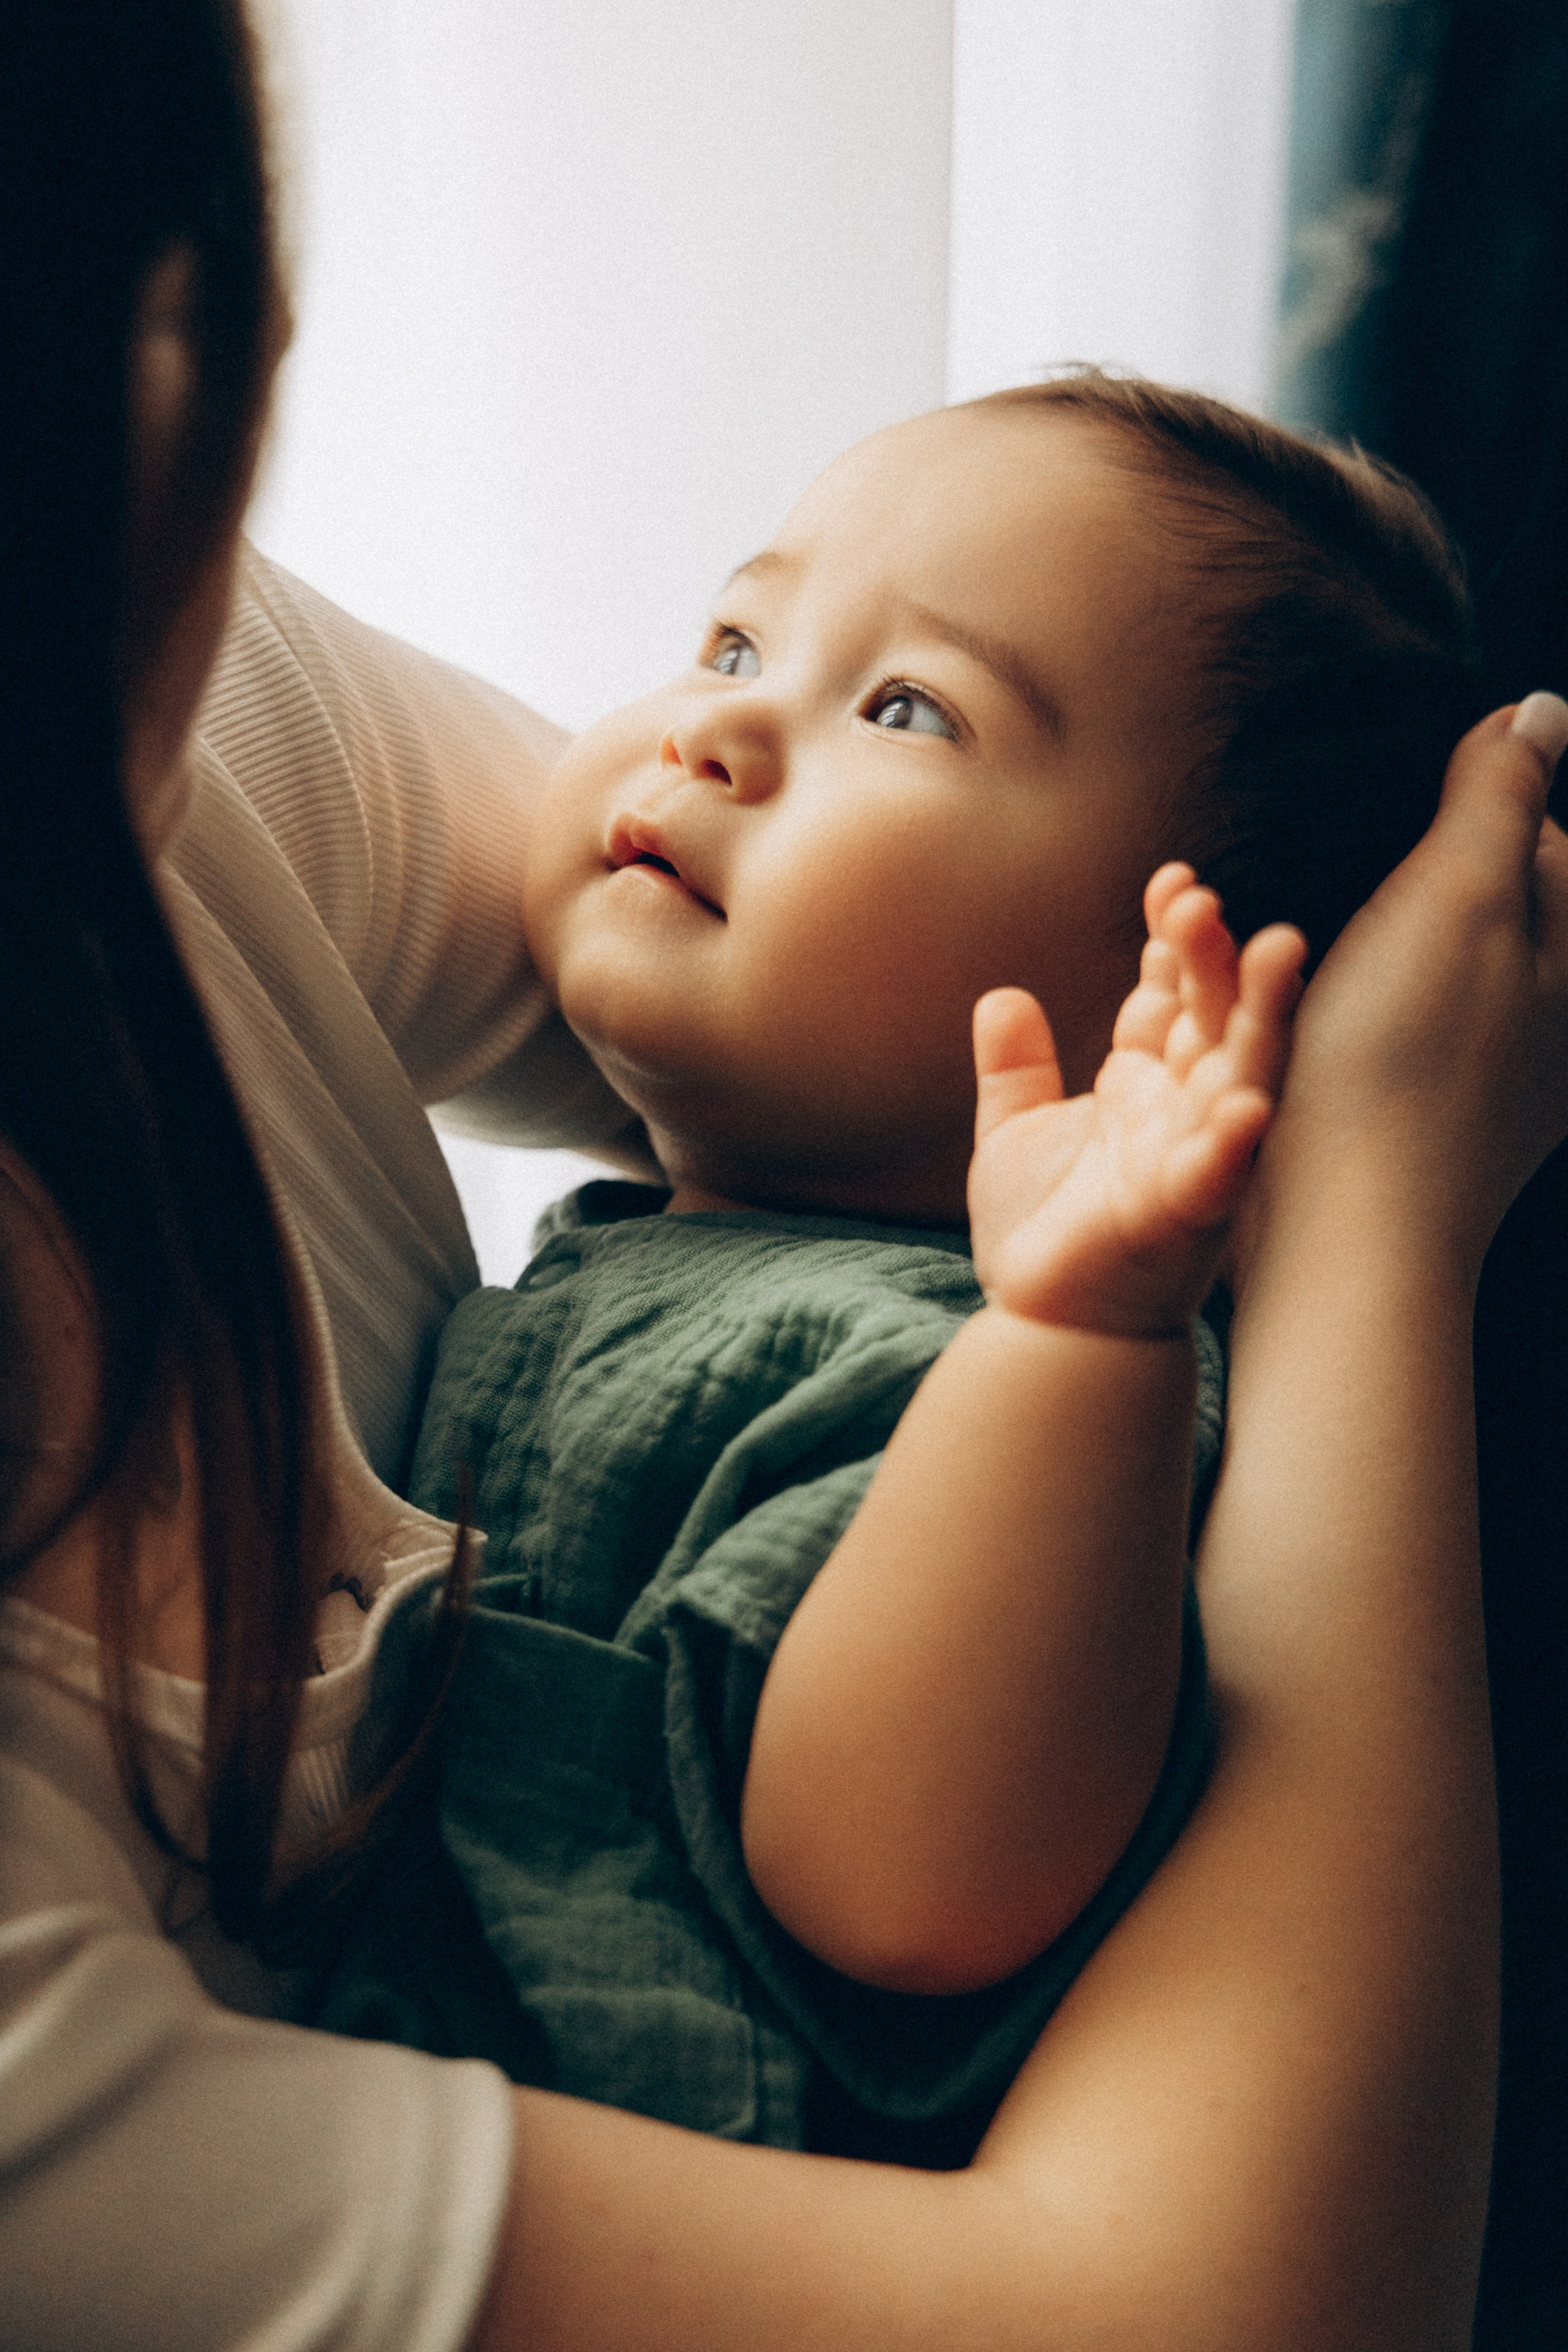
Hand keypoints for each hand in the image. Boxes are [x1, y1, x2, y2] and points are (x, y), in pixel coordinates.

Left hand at [968, 867, 1304, 1336]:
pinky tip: (1248, 1103)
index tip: (1171, 884)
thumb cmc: (1043, 1234)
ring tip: (1279, 948)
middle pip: (1214, 1015)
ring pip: (1242, 1072)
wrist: (1040, 1327)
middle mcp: (1181, 1110)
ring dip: (1261, 1014)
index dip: (1175, 940)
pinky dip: (1235, 1140)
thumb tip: (1001, 996)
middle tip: (1198, 901)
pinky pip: (1219, 1173)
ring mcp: (1191, 1158)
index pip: (1171, 993)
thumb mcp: (1013, 1135)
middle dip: (1214, 957)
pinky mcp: (1183, 1215)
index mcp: (1143, 1083)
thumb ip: (1014, 1069)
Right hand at [1250, 699, 1567, 1288]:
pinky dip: (1343, 1006)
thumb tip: (1542, 708)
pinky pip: (1389, 1028)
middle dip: (1415, 876)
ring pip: (1427, 966)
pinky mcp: (1419, 1122)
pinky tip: (1294, 1007)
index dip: (1467, 812)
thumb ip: (1500, 799)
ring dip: (1362, 941)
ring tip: (1287, 943)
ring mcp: (1485, 1082)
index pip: (1542, 840)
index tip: (1390, 823)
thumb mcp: (1460, 898)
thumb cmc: (1402, 1062)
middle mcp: (1544, 1025)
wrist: (1341, 1231)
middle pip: (1485, 904)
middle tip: (1336, 884)